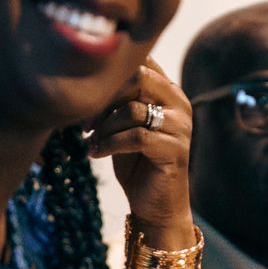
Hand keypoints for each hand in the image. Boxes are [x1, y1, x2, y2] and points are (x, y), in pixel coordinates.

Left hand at [85, 57, 196, 250]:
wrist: (156, 206)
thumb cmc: (136, 163)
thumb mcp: (124, 124)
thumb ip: (119, 100)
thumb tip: (89, 81)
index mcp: (168, 91)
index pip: (142, 62)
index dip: (111, 76)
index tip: (88, 100)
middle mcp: (179, 102)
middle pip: (138, 78)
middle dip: (105, 99)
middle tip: (86, 123)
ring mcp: (181, 126)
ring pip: (133, 110)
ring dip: (104, 128)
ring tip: (91, 142)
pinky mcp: (175, 149)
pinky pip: (136, 137)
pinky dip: (110, 144)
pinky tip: (95, 153)